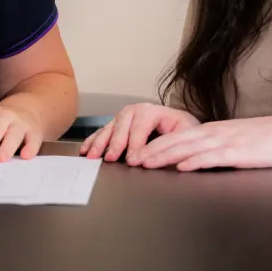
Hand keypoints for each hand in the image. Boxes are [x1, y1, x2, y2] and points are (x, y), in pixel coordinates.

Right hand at [78, 103, 201, 163]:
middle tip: (111, 158)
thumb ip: (172, 143)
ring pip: (110, 127)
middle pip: (122, 124)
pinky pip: (102, 131)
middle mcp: (137, 110)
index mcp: (154, 110)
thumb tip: (155, 157)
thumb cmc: (182, 130)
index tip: (133, 160)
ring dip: (100, 142)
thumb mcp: (185, 134)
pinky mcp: (118, 124)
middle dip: (115, 142)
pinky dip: (93, 140)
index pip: (142, 125)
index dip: (136, 143)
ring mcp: (125, 116)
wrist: (180, 125)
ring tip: (92, 156)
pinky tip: (86, 150)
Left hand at [138, 116, 271, 171]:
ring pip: (189, 148)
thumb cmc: (268, 140)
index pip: (178, 137)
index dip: (155, 145)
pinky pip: (214, 158)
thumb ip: (217, 148)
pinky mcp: (240, 154)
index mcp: (214, 131)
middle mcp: (215, 134)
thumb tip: (197, 159)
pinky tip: (182, 167)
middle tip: (131, 160)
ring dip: (166, 156)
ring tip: (147, 163)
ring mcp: (227, 143)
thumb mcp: (237, 140)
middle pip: (177, 142)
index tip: (137, 154)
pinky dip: (196, 162)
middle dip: (152, 151)